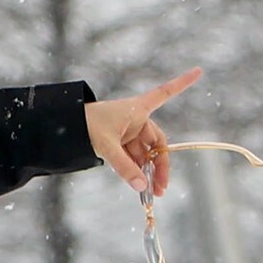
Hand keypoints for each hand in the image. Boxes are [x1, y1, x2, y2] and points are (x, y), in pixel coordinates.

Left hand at [84, 68, 202, 194]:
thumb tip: (141, 186)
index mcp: (138, 109)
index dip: (182, 82)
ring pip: (144, 154)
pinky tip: (140, 185)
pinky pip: (133, 158)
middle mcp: (136, 119)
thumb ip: (125, 167)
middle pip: (156, 143)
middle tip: (161, 187)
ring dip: (148, 172)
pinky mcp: (119, 143)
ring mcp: (128, 131)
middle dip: (160, 165)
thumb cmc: (86, 126)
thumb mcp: (107, 146)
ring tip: (151, 192)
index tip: (199, 70)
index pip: (165, 93)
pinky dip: (136, 170)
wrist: (63, 128)